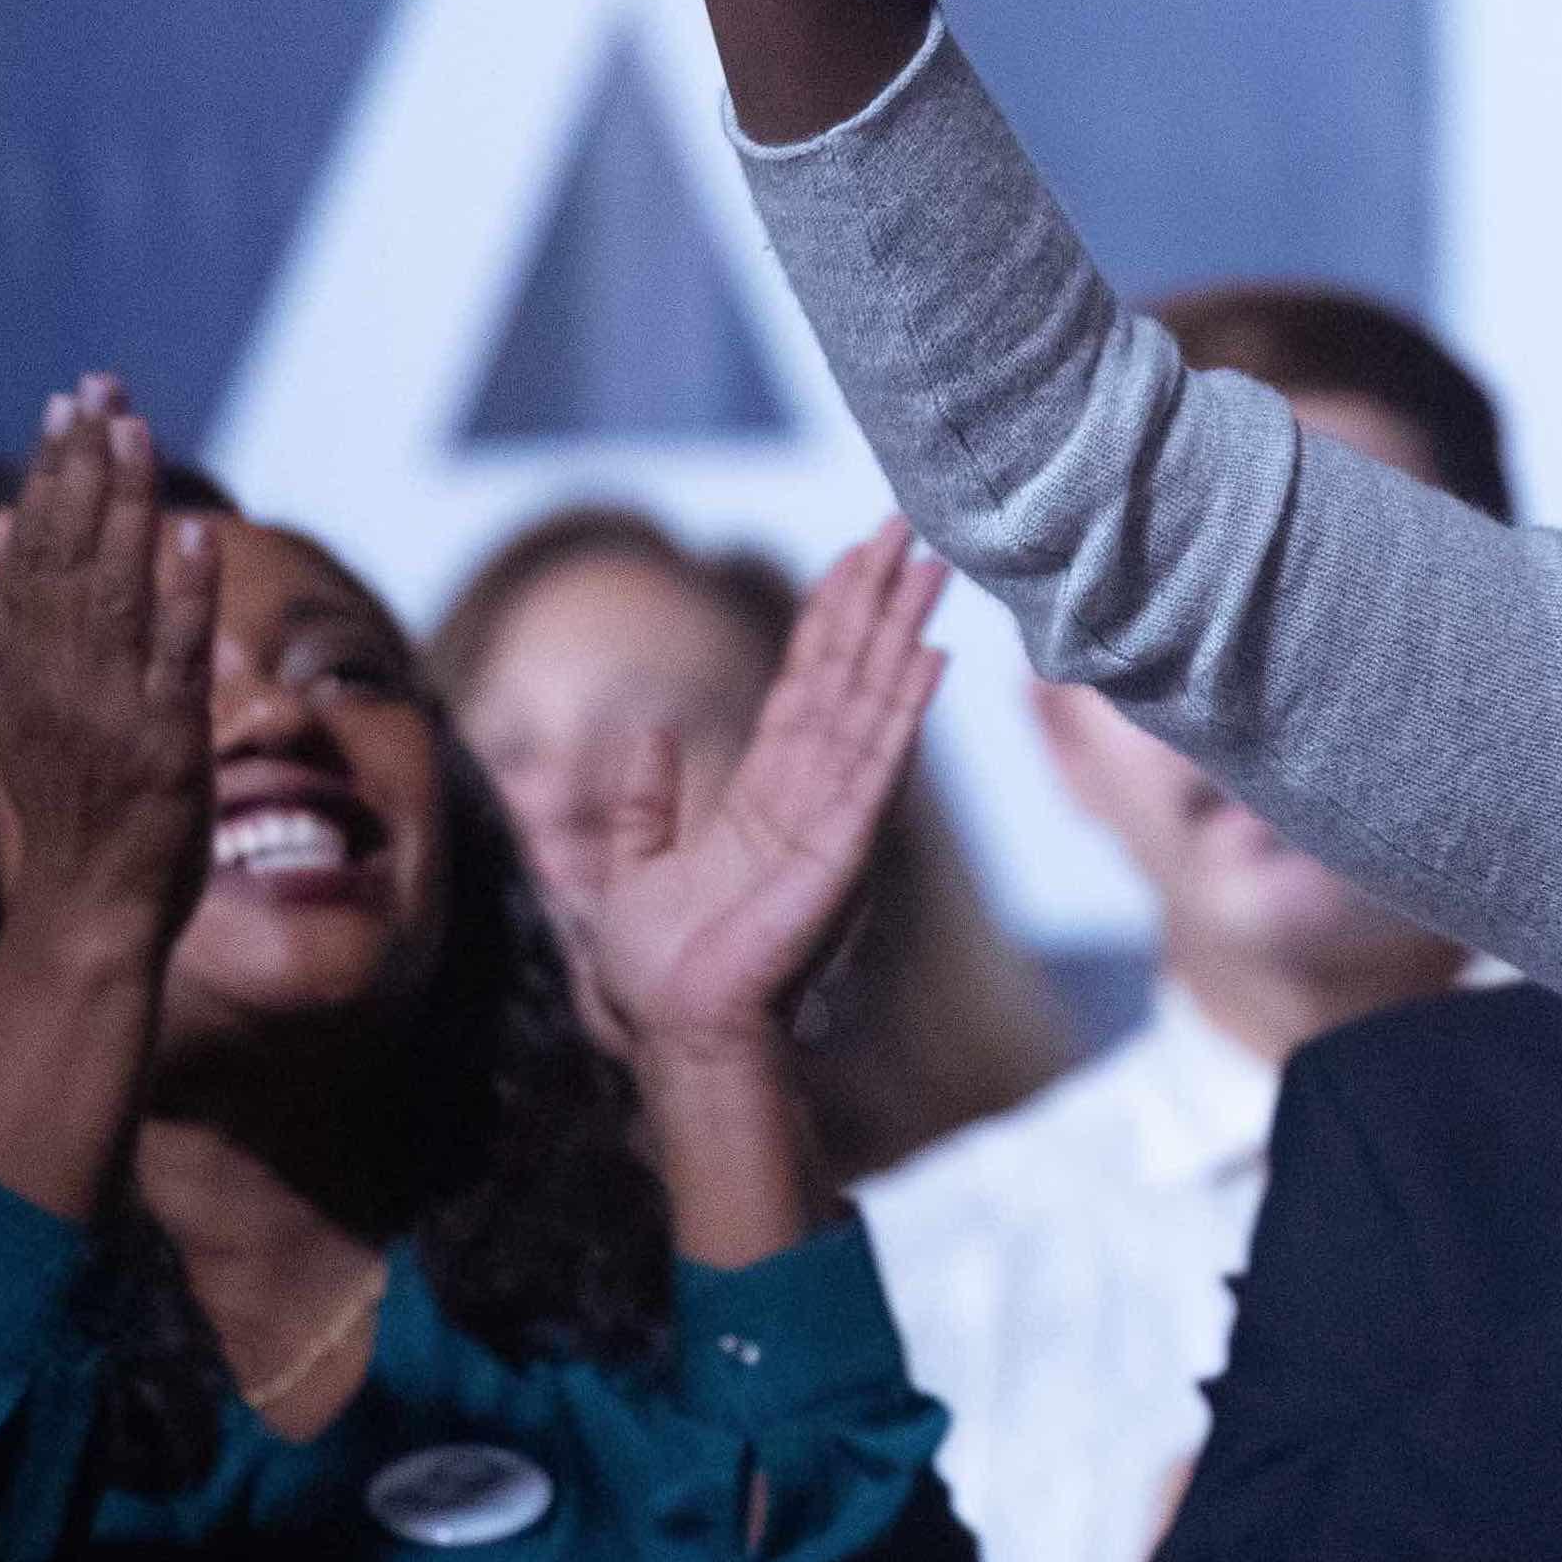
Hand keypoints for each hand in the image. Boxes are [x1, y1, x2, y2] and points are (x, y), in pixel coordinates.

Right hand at [0, 379, 219, 975]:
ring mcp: (109, 711)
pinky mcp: (163, 744)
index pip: (35, 551)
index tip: (67, 406)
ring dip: (125, 508)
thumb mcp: (24, 705)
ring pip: (113, 591)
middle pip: (68, 555)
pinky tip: (194, 535)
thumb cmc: (68, 811)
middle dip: (86, 466)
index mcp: (26, 668)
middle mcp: (59, 680)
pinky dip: (181, 595)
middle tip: (100, 387)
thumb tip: (1, 520)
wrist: (82, 916)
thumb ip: (17, 615)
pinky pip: (173, 658)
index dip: (52, 474)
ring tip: (138, 431)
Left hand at [553, 528, 948, 1064]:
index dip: (832, 617)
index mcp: (764, 793)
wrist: (679, 1032)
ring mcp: (833, 817)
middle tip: (911, 530)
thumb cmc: (660, 971)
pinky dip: (904, 711)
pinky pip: (876, 766)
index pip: (806, 684)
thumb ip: (643, 801)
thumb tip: (649, 733)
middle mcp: (809, 794)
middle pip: (850, 676)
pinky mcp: (841, 849)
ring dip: (901, 633)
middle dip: (879, 601)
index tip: (857, 556)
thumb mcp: (631, 867)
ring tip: (930, 567)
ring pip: (871, 704)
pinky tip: (928, 658)